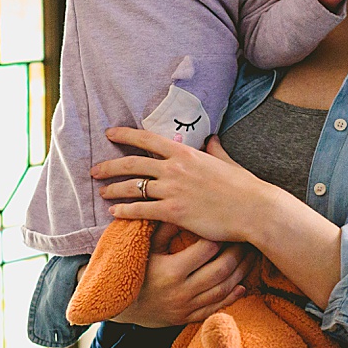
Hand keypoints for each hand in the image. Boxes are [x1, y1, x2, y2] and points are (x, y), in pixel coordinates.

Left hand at [95, 129, 277, 243]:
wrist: (253, 209)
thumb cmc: (243, 186)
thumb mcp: (226, 161)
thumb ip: (214, 149)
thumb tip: (212, 138)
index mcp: (185, 153)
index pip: (147, 138)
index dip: (125, 134)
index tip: (109, 133)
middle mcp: (174, 168)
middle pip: (132, 163)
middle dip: (109, 165)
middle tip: (94, 170)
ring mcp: (172, 190)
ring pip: (132, 187)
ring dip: (114, 190)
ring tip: (102, 193)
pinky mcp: (173, 212)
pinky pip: (141, 210)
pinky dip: (124, 212)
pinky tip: (115, 214)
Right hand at [108, 223, 257, 327]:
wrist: (116, 306)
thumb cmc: (129, 269)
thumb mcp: (143, 247)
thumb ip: (164, 227)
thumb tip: (184, 207)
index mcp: (171, 271)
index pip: (206, 249)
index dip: (220, 234)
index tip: (228, 223)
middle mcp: (182, 291)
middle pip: (221, 269)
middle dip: (237, 252)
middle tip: (246, 238)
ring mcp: (186, 307)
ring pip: (223, 289)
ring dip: (240, 273)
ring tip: (250, 256)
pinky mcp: (187, 318)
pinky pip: (215, 308)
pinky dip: (231, 296)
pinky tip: (242, 284)